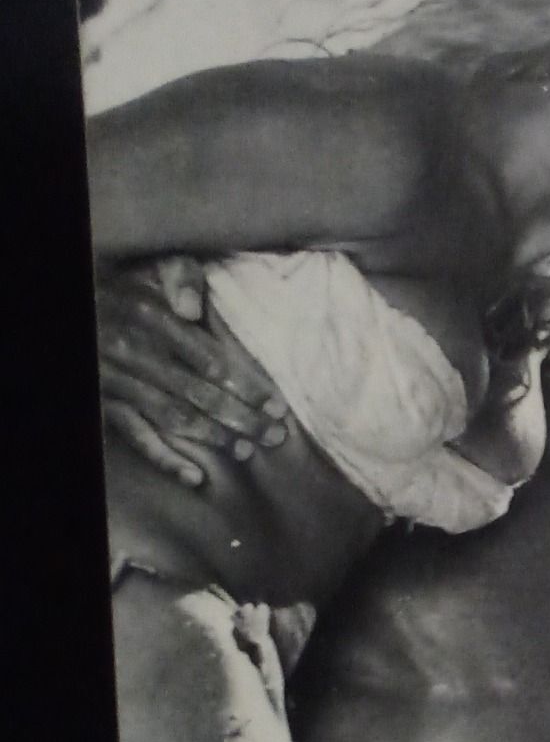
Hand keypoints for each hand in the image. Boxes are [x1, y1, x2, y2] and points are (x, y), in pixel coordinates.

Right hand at [98, 255, 288, 486]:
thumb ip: (178, 275)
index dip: (246, 385)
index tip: (276, 405)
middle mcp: (136, 353)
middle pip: (199, 394)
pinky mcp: (107, 404)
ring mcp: (119, 382)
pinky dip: (165, 459)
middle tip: (275, 436)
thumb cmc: (124, 280)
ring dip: (214, 437)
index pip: (209, 359)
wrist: (80, 303)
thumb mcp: (152, 264)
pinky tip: (195, 476)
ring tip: (247, 451)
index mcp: (151, 317)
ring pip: (174, 417)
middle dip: (242, 418)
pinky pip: (136, 436)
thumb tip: (192, 309)